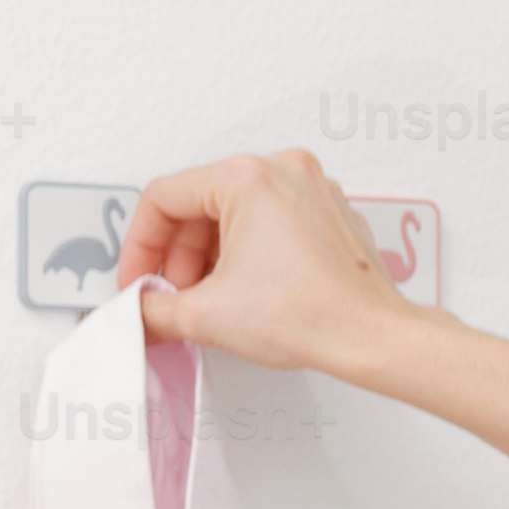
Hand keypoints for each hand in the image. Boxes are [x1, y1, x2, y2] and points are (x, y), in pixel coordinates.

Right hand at [119, 148, 405, 377]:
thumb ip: (151, 310)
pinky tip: (242, 291)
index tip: (137, 281)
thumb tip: (136, 312)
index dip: (139, 246)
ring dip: (209, 256)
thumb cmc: (310, 315)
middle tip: (172, 296)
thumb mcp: (204, 315)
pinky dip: (247, 251)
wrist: (373, 338)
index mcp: (247, 177)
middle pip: (199, 204)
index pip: (163, 198)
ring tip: (207, 299)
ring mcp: (314, 189)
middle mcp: (285, 170)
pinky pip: (271, 221)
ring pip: (235, 213)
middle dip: (177, 256)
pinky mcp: (332, 214)